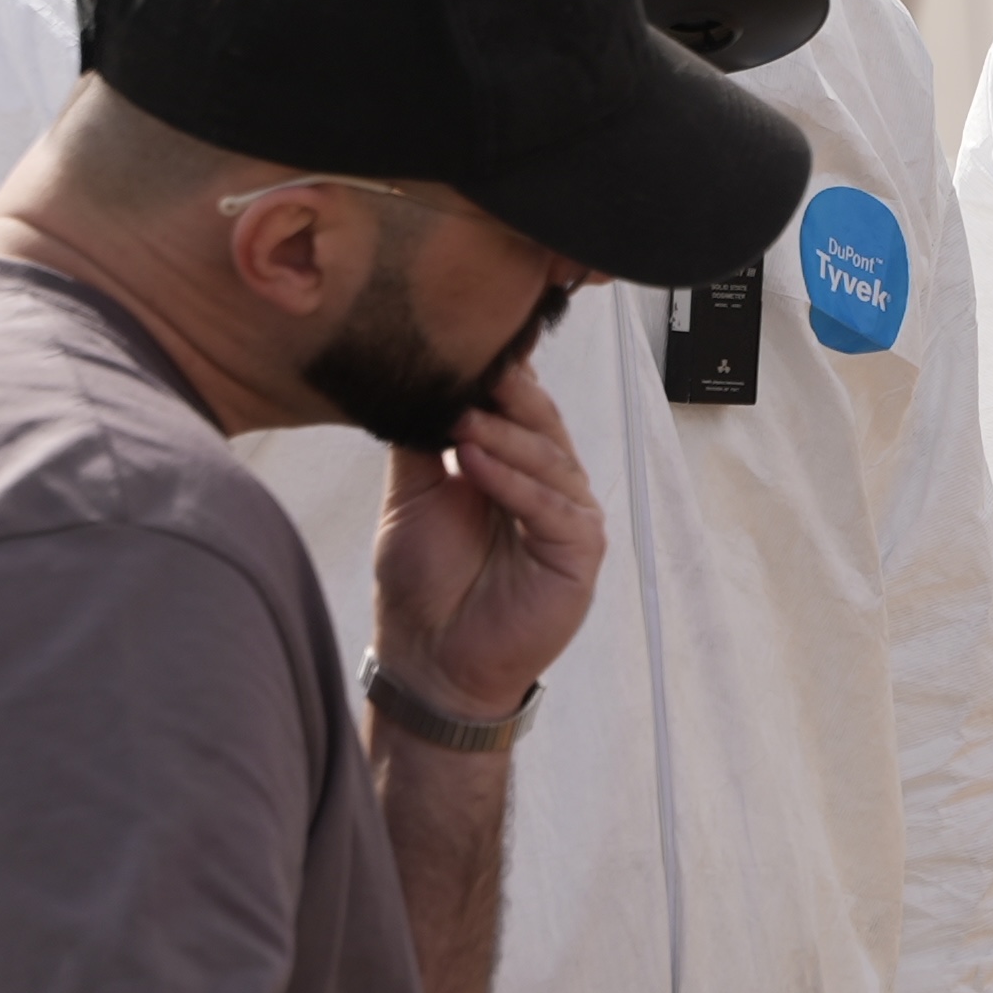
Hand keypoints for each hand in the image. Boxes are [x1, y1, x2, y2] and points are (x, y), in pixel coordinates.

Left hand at [369, 361, 605, 724]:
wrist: (428, 657)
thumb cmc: (423, 581)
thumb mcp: (414, 494)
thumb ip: (422, 440)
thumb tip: (418, 377)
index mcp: (516, 464)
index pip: (519, 405)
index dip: (503, 372)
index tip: (476, 335)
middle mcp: (549, 483)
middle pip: (540, 423)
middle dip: (507, 394)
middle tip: (474, 367)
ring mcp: (569, 516)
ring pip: (549, 459)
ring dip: (504, 437)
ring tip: (461, 420)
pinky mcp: (579, 551)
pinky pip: (552, 507)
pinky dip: (514, 483)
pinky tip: (475, 464)